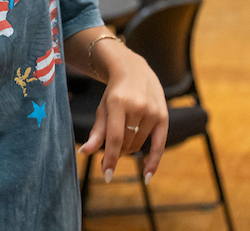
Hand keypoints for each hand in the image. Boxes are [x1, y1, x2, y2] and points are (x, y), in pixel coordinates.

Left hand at [79, 46, 168, 182]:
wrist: (135, 71)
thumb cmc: (114, 93)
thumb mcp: (103, 108)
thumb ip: (96, 132)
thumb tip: (85, 152)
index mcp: (118, 103)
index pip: (115, 137)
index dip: (110, 157)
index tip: (106, 175)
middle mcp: (138, 107)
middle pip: (126, 143)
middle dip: (116, 151)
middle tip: (110, 148)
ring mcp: (153, 112)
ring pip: (138, 145)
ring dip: (128, 149)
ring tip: (122, 138)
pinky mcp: (164, 117)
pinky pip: (159, 145)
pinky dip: (152, 162)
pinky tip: (147, 177)